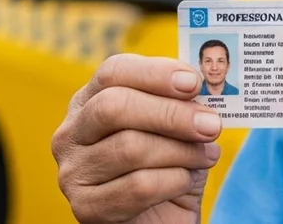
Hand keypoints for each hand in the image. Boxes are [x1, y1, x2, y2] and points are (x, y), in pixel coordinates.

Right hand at [53, 54, 223, 222]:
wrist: (162, 219)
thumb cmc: (167, 165)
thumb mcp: (176, 127)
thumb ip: (181, 103)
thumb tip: (199, 86)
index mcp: (89, 100)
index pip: (113, 72)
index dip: (155, 73)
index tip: (194, 83)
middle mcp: (72, 133)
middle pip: (114, 106)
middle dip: (170, 114)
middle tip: (210, 125)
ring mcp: (73, 172)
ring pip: (130, 147)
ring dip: (181, 151)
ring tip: (206, 156)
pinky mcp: (86, 207)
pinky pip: (138, 187)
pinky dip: (173, 181)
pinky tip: (184, 181)